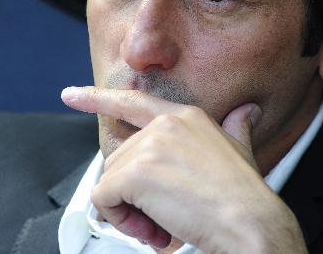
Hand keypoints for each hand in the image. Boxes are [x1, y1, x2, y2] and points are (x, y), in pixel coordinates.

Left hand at [61, 86, 307, 253]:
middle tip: (161, 215)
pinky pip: (104, 199)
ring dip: (129, 210)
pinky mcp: (137, 173)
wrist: (251, 222)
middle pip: (120, 158)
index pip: (133, 101)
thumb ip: (238, 126)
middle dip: (132, 192)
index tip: (71, 94)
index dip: (98, 98)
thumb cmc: (245, 193)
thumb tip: (247, 111)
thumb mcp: (241, 149)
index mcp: (186, 116)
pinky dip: (120, 220)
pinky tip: (151, 229)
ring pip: (111, 181)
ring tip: (161, 224)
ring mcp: (150, 146)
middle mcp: (165, 124)